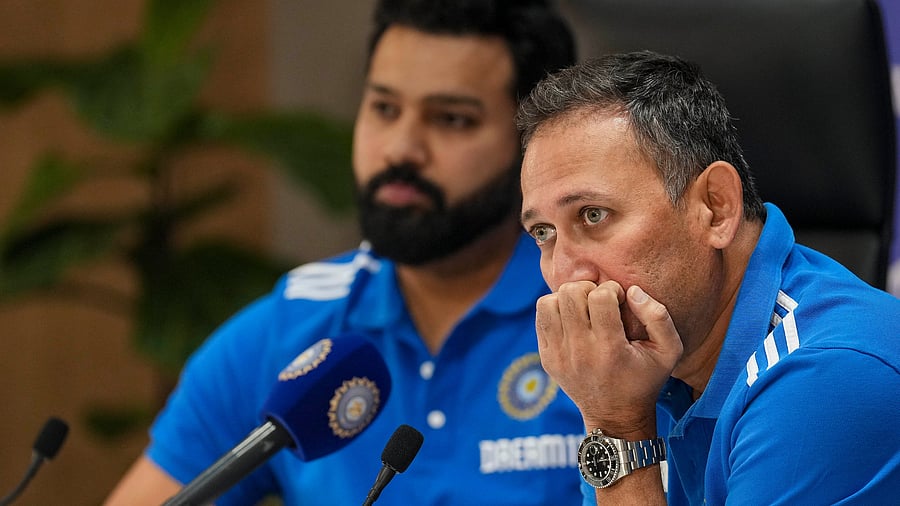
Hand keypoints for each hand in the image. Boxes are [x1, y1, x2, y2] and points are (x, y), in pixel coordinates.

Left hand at [535, 280, 682, 437]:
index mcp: (610, 349)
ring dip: (568, 298)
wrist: (615, 415)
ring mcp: (559, 355)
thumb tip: (632, 291)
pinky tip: (572, 320)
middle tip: (599, 301)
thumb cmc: (645, 379)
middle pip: (570, 294)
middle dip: (588, 288)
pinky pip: (541, 317)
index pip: (600, 297)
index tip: (619, 300)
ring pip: (549, 302)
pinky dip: (555, 310)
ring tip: (583, 308)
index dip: (612, 289)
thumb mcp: (669, 351)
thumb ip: (658, 316)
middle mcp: (580, 351)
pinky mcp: (547, 357)